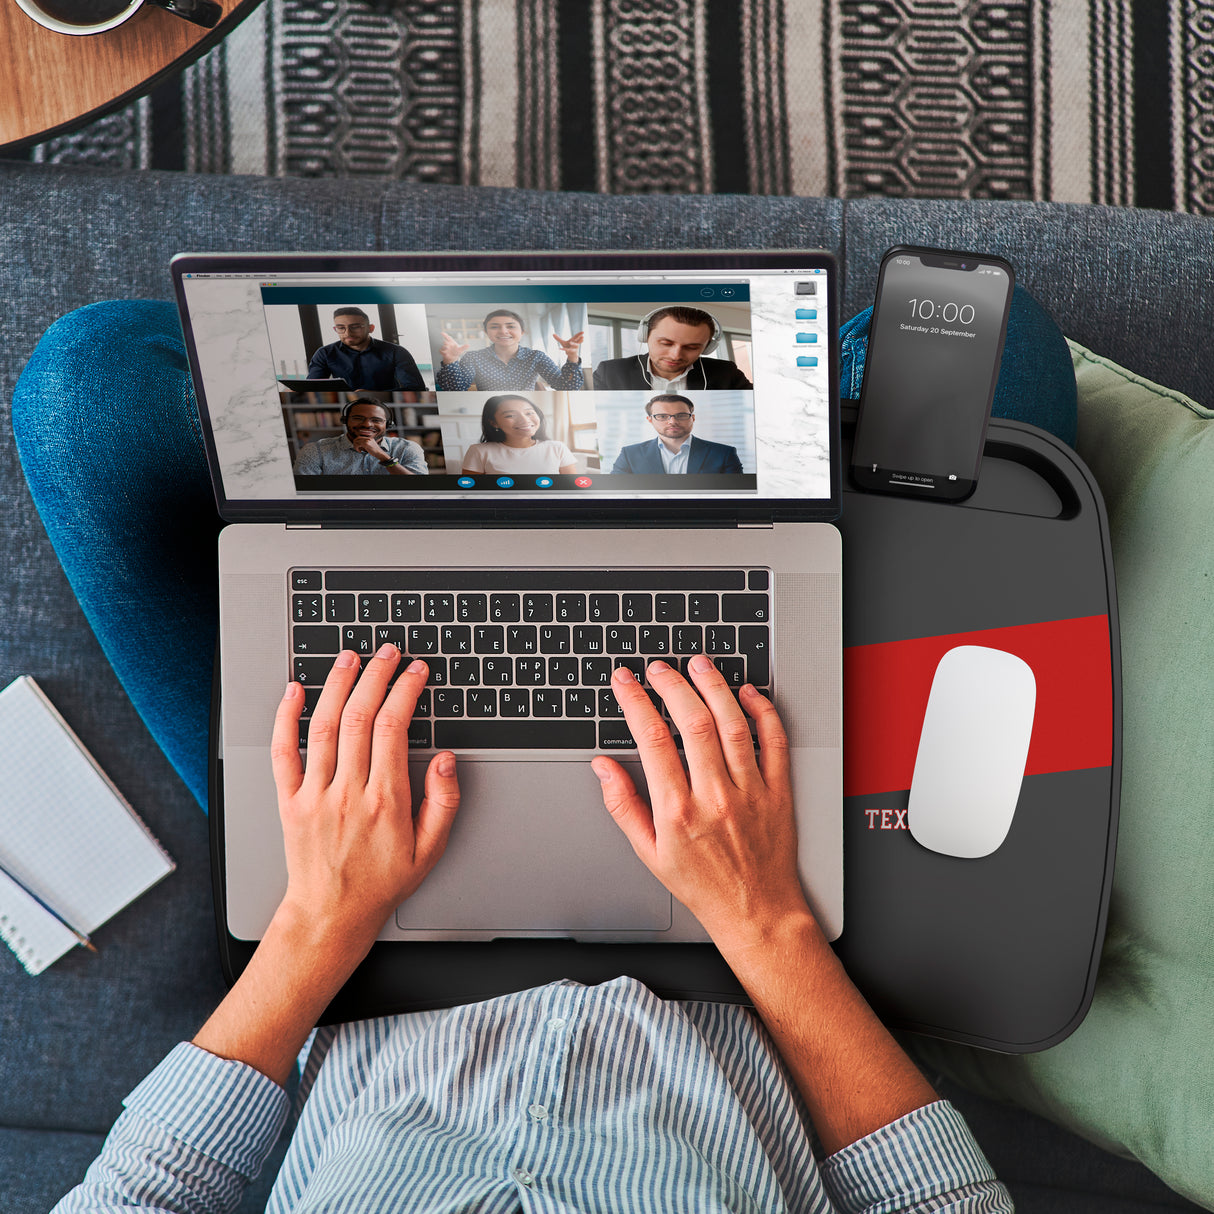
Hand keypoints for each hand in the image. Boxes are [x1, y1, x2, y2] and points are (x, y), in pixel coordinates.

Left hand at [271, 646, 460, 951]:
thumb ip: (444, 801)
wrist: (331, 915)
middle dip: (377, 675)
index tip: (417, 672)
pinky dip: (286, 716)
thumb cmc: (381, 883)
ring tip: (350, 656)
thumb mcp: (430, 850)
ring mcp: (315, 794)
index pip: (393, 728)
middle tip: (388, 652)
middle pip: (359, 716)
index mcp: (385, 801)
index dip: (406, 691)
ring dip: (337, 684)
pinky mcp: (290, 800)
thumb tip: (448, 759)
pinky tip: (294, 690)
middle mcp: (348, 792)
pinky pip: (283, 752)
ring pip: (323, 726)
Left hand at [348, 432, 387, 459]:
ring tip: (358, 450)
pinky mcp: (366, 443)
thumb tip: (356, 442)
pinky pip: (357, 445)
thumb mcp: (369, 444)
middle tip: (357, 448)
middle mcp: (367, 437)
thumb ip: (364, 442)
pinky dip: (357, 448)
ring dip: (355, 447)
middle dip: (355, 444)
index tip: (358, 447)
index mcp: (368, 436)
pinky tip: (360, 451)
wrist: (379, 453)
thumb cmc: (374, 450)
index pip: (359, 437)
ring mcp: (366, 440)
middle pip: (357, 438)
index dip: (356, 442)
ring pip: (356, 441)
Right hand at [440, 331, 468, 363]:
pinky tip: (446, 353)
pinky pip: (441, 350)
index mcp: (451, 342)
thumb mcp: (460, 350)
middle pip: (445, 342)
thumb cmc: (456, 352)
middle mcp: (447, 344)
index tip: (441, 333)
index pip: (447, 337)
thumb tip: (468, 345)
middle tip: (449, 346)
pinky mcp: (442, 351)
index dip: (444, 335)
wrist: (453, 358)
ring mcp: (444, 347)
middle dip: (446, 343)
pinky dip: (443, 352)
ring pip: (443, 346)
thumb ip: (464, 347)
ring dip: (445, 348)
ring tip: (447, 350)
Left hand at [553, 330, 583, 360]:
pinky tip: (560, 348)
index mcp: (574, 340)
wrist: (570, 355)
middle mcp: (575, 344)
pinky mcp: (571, 352)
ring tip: (570, 343)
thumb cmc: (567, 347)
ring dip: (573, 344)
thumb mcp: (562, 342)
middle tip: (583, 337)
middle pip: (578, 341)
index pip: (577, 337)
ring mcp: (574, 348)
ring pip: (574, 346)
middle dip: (580, 339)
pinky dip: (564, 349)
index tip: (583, 332)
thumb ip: (558, 338)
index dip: (580, 334)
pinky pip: (568, 350)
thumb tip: (553, 334)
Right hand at [592, 655, 809, 942]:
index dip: (634, 701)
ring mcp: (749, 792)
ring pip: (732, 724)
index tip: (625, 681)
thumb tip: (603, 766)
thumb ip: (622, 805)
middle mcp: (714, 796)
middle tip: (659, 668)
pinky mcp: (777, 792)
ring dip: (714, 686)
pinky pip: (774, 742)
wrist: (756, 913)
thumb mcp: (648, 853)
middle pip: (692, 722)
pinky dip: (763, 711)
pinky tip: (748, 693)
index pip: (651, 738)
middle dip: (672, 685)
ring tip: (698, 664)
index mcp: (677, 811)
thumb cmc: (702, 885)